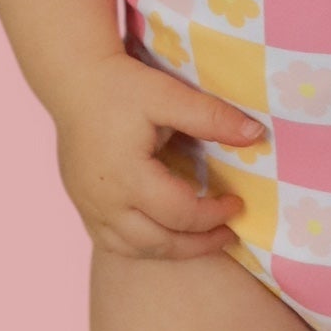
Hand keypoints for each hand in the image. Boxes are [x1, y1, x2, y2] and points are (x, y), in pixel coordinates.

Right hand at [54, 50, 265, 258]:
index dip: (215, 214)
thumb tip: (257, 134)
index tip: (239, 204)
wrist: (74, 81)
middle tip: (229, 234)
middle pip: (159, 243)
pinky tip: (165, 233)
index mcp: (128, 176)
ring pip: (134, 250)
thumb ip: (212, 117)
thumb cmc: (121, 85)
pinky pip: (112, 243)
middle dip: (200, 244)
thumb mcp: (168, 94)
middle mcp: (104, 201)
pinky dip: (143, 245)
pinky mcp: (81, 206)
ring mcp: (89, 207)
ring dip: (172, 250)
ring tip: (202, 238)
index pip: (181, 214)